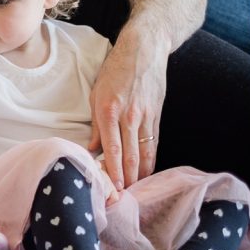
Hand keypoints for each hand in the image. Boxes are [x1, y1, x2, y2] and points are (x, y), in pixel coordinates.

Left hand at [88, 35, 165, 190]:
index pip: (111, 150)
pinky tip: (148, 171)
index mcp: (108, 111)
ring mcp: (146, 116)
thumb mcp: (96, 94)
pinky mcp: (157, 115)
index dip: (112, 172)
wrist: (143, 51)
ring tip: (137, 191)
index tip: (111, 189)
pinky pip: (153, 142)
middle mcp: (128, 116)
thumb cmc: (114, 71)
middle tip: (124, 198)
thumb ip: (95, 124)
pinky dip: (151, 159)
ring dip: (141, 174)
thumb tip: (92, 150)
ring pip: (144, 152)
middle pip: (129, 156)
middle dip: (127, 180)